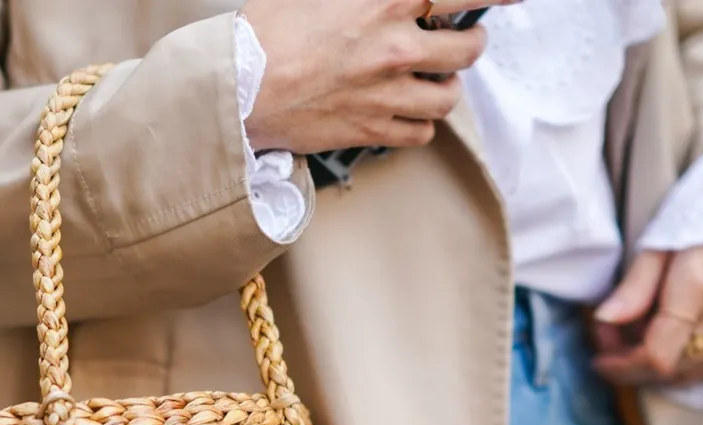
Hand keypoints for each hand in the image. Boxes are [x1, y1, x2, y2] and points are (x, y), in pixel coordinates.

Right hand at [240, 0, 511, 153]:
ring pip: (448, 97)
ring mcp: (386, 95)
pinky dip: (419, 123)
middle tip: (455, 40)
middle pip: (468, 50)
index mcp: (384, 0)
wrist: (234, 89)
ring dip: (444, 86)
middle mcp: (395, 48)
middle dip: (468, 43)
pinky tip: (403, 110)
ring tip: (428, 79)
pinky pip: (421, 133)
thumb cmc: (265, 32)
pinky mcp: (372, 131)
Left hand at [591, 226, 702, 386]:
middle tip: (612, 344)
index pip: (657, 355)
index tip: (600, 358)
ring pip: (697, 372)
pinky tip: (671, 343)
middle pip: (675, 370)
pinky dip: (689, 363)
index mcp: (698, 287)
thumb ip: (634, 287)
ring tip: (638, 343)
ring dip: (661, 369)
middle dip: (635, 367)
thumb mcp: (661, 240)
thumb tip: (604, 320)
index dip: (622, 365)